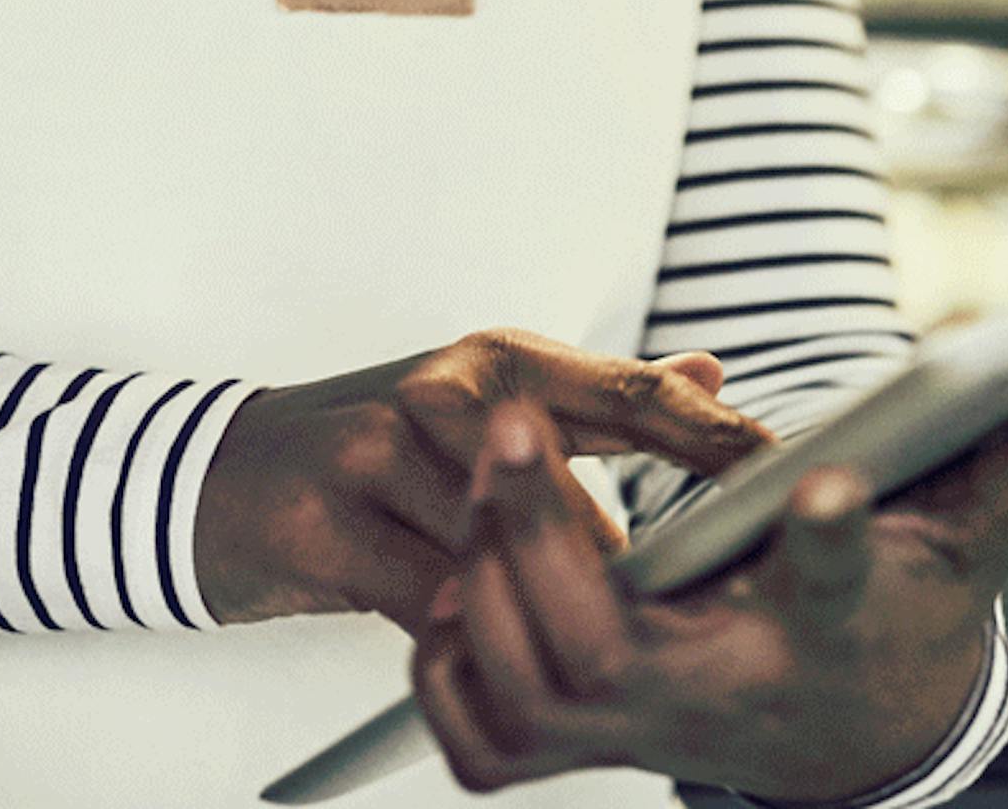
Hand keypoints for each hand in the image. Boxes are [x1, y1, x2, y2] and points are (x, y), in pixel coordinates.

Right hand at [194, 331, 769, 627]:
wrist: (223, 476)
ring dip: (539, 603)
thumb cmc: (376, 447)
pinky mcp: (327, 521)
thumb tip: (712, 372)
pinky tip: (487, 646)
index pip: (629, 393)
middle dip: (624, 560)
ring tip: (589, 642)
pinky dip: (463, 629)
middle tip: (688, 608)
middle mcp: (444, 392)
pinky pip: (423, 598)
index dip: (712, 438)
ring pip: (495, 550)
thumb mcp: (489, 403)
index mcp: (498, 361)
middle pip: (567, 492)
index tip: (784, 476)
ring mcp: (378, 452)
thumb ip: (603, 398)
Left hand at [408, 380, 1007, 800]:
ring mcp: (640, 737)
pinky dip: (451, 662)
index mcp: (829, 633)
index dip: (833, 544)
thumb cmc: (903, 607)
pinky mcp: (576, 756)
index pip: (835, 591)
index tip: (824, 487)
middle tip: (517, 417)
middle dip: (548, 532)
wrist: (848, 728)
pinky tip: (464, 574)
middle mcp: (726, 698)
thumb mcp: (974, 534)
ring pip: (529, 687)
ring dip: (489, 575)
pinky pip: (481, 737)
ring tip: (488, 466)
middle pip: (612, 648)